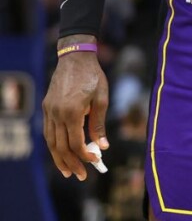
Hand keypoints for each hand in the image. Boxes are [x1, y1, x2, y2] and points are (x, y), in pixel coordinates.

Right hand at [42, 42, 108, 180]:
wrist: (75, 58)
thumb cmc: (93, 77)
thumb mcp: (102, 99)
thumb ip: (99, 124)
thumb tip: (103, 146)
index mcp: (72, 112)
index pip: (76, 143)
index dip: (85, 155)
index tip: (95, 161)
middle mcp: (57, 114)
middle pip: (61, 147)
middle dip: (71, 163)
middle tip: (81, 176)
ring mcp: (49, 111)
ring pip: (51, 142)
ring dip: (59, 158)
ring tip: (68, 171)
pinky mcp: (46, 108)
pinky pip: (48, 132)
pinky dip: (53, 145)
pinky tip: (60, 152)